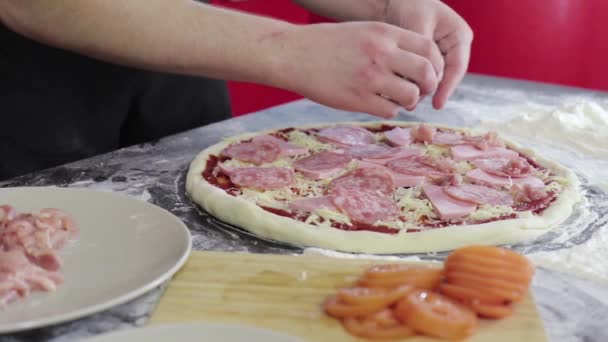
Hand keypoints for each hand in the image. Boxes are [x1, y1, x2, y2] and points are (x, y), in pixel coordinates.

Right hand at [273, 22, 443, 117]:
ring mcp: (370, 77)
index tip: (428, 73)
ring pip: (411, 95)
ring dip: (410, 101)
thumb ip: (390, 43)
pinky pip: (390, 110)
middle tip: (419, 90)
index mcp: (385, 33)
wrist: (293, 54)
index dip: (435, 64)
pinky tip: (379, 104)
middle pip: (427, 73)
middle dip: (429, 85)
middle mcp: (381, 53)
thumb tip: (417, 63)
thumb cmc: (326, 43)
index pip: (429, 48)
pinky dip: (391, 110)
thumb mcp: (362, 31)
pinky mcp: (358, 99)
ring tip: (398, 99)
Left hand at [383, 0, 472, 108]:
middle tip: (413, 105)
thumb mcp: (417, 25)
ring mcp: (441, 55)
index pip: (457, 68)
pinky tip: (399, 94)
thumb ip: (419, 53)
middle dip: (430, 92)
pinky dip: (411, 84)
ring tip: (405, 103)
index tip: (437, 104)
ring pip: (433, 79)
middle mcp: (454, 48)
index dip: (447, 88)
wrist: (394, 1)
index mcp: (459, 36)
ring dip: (420, 91)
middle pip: (445, 77)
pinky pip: (421, 77)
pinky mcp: (426, 61)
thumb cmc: (409, 6)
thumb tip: (416, 82)